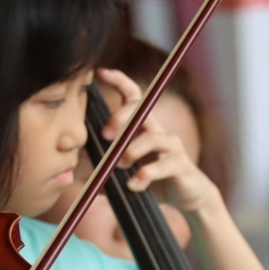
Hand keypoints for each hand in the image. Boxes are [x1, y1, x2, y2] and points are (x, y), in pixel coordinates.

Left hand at [96, 68, 224, 214]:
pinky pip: (163, 165)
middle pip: (140, 110)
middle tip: (105, 135)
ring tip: (120, 167)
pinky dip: (146, 174)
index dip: (119, 81)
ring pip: (151, 137)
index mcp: (144, 128)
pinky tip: (134, 184)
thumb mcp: (128, 168)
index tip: (100, 73)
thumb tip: (78, 163)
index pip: (133, 97)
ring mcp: (172, 146)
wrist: (190, 197)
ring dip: (131, 151)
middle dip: (120, 117)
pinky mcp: (181, 165)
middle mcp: (159, 131)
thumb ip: (107, 161)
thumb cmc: (154, 180)